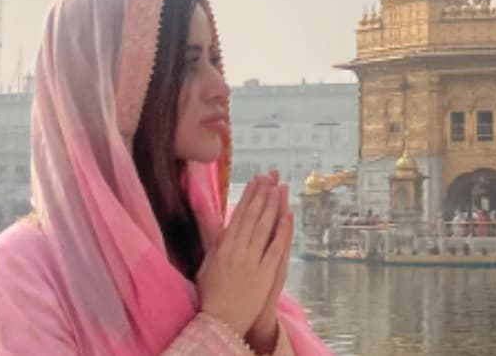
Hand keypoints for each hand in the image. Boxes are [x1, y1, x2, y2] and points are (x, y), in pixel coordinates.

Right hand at [196, 174, 290, 338]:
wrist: (221, 320)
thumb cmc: (212, 293)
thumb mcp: (208, 264)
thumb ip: (215, 243)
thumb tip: (220, 223)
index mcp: (223, 247)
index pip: (238, 215)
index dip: (247, 196)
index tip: (254, 180)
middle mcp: (237, 250)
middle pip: (252, 216)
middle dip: (262, 193)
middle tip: (270, 175)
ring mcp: (252, 260)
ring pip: (264, 227)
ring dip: (272, 205)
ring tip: (279, 186)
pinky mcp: (265, 272)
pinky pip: (275, 247)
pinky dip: (282, 230)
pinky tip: (287, 214)